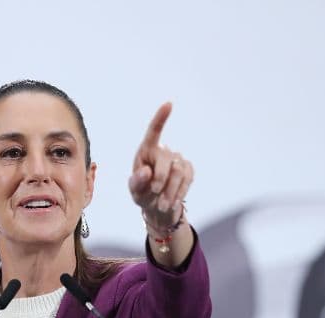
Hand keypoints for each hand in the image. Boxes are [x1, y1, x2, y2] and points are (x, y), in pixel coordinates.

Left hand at [128, 103, 193, 229]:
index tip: (168, 104)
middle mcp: (164, 151)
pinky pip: (188, 180)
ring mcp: (178, 159)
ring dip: (170, 192)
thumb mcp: (135, 191)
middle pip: (166, 161)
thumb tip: (145, 172)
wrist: (158, 207)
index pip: (154, 132)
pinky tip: (172, 203)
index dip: (161, 118)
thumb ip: (136, 183)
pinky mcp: (189, 169)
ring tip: (162, 206)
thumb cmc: (143, 194)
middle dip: (160, 180)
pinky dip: (179, 193)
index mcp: (146, 151)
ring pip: (179, 172)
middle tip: (155, 196)